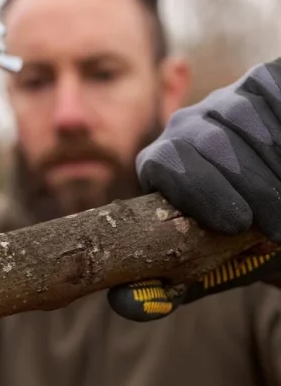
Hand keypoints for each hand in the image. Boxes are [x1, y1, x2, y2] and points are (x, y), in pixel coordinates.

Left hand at [108, 59, 280, 320]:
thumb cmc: (248, 241)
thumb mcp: (211, 266)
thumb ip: (168, 284)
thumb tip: (119, 304)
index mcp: (165, 163)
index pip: (161, 162)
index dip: (197, 189)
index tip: (234, 223)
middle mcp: (189, 125)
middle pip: (202, 141)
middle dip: (246, 187)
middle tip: (274, 227)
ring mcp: (227, 99)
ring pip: (243, 120)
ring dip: (273, 169)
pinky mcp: (262, 81)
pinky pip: (272, 100)